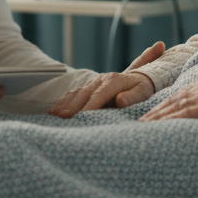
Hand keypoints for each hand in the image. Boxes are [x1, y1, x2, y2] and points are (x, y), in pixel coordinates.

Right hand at [47, 41, 164, 117]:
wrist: (139, 78)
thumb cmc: (142, 88)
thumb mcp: (143, 92)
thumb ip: (132, 97)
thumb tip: (119, 101)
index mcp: (114, 80)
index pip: (99, 95)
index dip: (90, 105)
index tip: (83, 116)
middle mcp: (100, 80)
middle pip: (83, 93)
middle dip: (72, 106)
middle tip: (63, 119)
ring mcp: (92, 82)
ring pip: (75, 93)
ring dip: (64, 104)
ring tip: (54, 116)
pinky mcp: (87, 87)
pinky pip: (72, 94)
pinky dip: (63, 102)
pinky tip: (54, 111)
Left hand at [139, 73, 197, 126]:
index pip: (182, 94)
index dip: (166, 105)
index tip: (153, 114)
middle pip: (174, 99)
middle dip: (156, 111)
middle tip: (140, 123)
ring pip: (174, 106)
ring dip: (156, 118)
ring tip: (142, 128)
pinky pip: (184, 114)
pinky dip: (168, 121)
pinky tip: (156, 129)